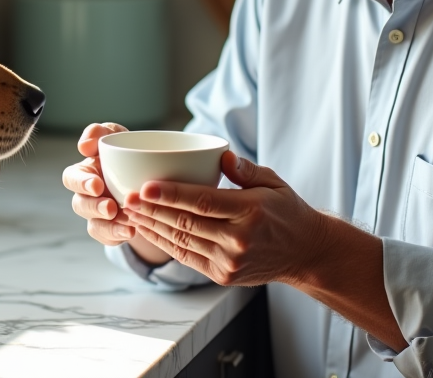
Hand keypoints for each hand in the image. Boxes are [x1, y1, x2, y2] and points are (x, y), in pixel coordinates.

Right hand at [61, 123, 137, 246]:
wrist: (153, 179)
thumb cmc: (129, 153)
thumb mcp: (119, 137)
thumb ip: (101, 132)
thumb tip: (84, 145)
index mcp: (86, 171)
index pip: (72, 178)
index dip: (81, 183)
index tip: (97, 185)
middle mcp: (88, 195)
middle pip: (79, 204)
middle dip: (94, 207)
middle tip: (111, 208)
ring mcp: (98, 215)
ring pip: (94, 225)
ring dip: (109, 225)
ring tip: (128, 222)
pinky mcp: (111, 231)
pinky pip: (109, 238)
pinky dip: (118, 235)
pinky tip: (132, 232)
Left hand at [123, 151, 323, 285]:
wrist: (305, 253)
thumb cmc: (286, 211)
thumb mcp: (273, 182)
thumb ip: (246, 169)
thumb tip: (222, 156)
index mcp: (251, 211)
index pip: (203, 201)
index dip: (170, 194)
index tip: (145, 186)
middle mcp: (239, 239)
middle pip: (186, 222)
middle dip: (152, 210)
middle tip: (127, 196)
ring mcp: (230, 261)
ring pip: (182, 242)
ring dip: (153, 227)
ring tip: (131, 212)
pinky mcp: (223, 275)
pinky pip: (187, 257)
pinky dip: (165, 243)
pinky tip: (149, 230)